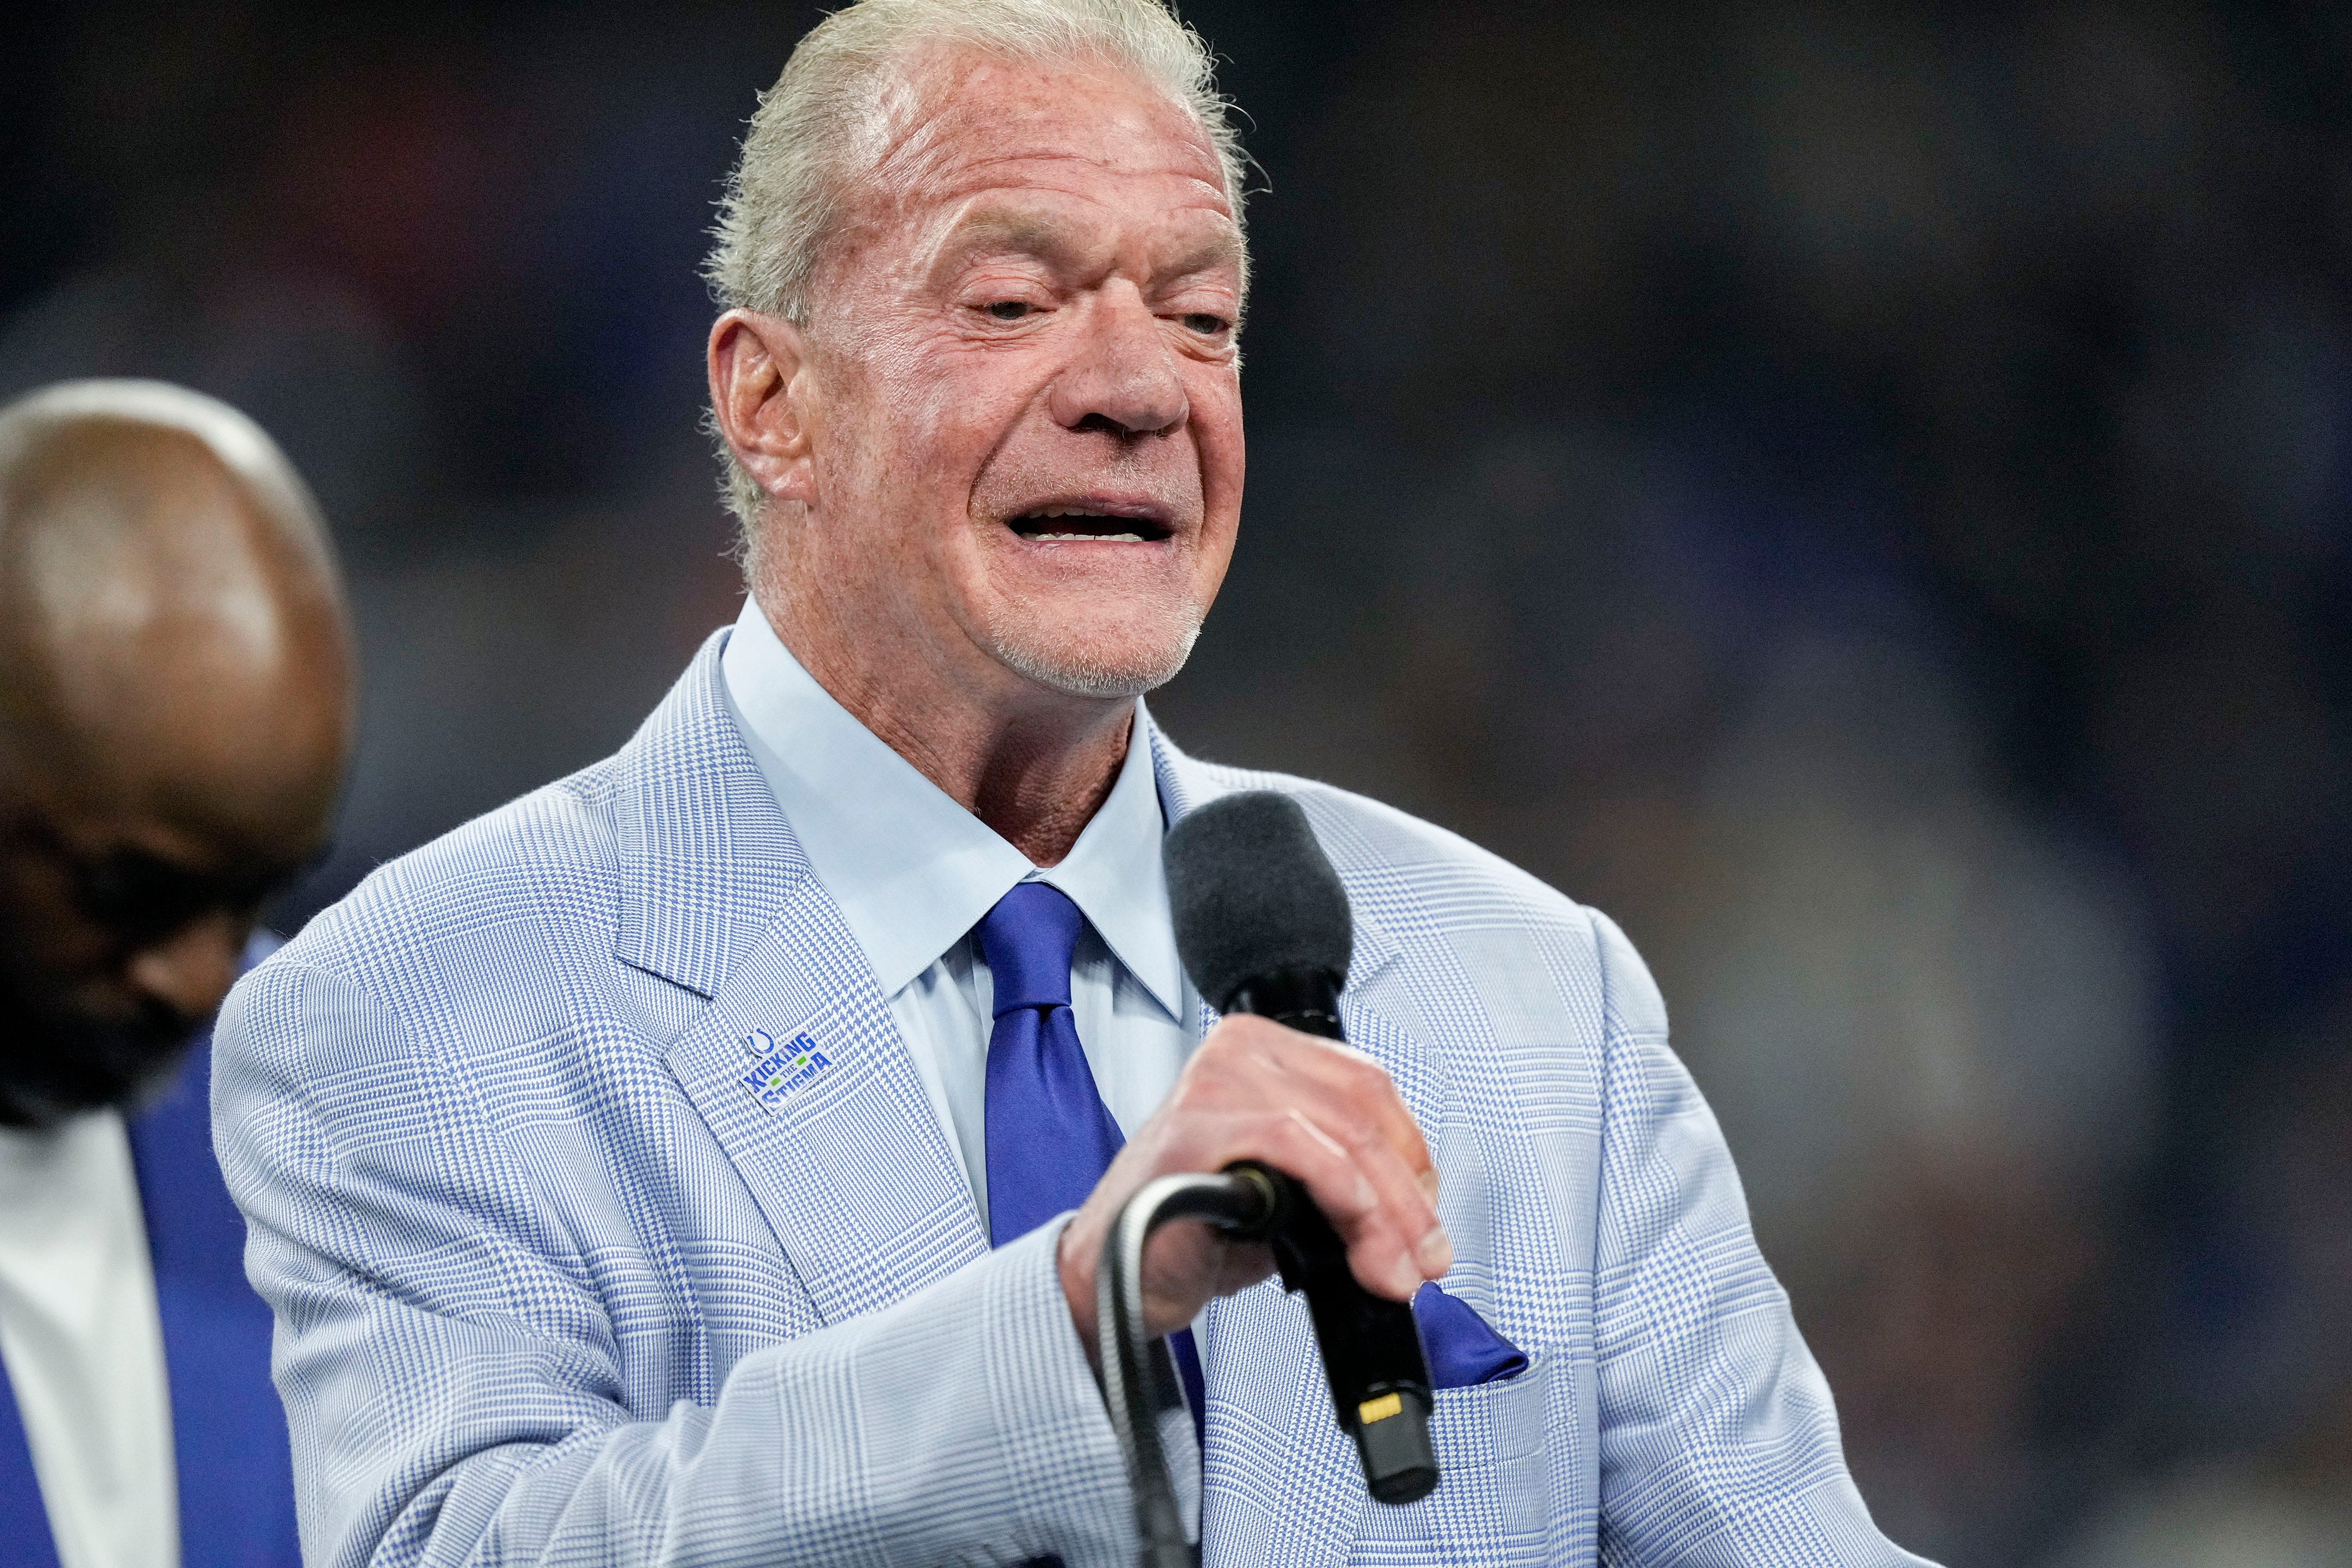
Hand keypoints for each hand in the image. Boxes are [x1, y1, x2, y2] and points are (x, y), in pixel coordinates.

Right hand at [1057, 1014, 1449, 1360]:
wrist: (1112, 1277)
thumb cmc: (1188, 1230)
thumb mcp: (1286, 1193)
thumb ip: (1345, 1182)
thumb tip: (1416, 1219)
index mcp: (1262, 1049)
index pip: (1369, 1085)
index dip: (1414, 1158)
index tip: (1428, 1222)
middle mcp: (1238, 1051)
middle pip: (1364, 1109)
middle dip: (1409, 1198)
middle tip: (1424, 1259)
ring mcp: (1214, 1082)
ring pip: (1342, 1132)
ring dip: (1386, 1213)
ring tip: (1394, 1270)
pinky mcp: (1198, 1127)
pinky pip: (1299, 1148)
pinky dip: (1343, 1196)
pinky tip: (1357, 1240)